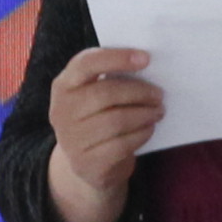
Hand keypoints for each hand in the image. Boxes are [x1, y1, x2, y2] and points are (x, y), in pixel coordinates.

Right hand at [47, 46, 163, 212]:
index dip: (117, 58)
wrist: (87, 163)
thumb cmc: (98, 118)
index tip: (146, 58)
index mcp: (63, 86)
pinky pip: (121, 145)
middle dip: (139, 92)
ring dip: (144, 114)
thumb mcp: (94, 96)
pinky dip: (141, 134)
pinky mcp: (86, 163)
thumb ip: (112, 79)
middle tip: (159, 95)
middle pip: (105, 93)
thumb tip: (146, 66)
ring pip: (116, 121)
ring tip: (158, 111)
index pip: (86, 63)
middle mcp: (61, 111)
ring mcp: (71, 140)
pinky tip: (149, 128)